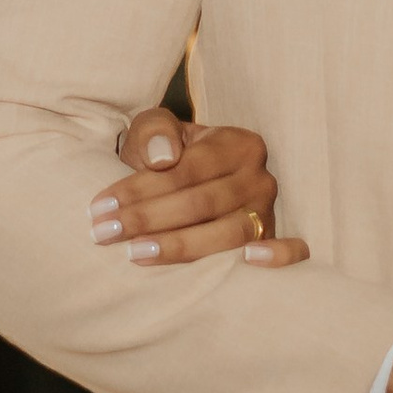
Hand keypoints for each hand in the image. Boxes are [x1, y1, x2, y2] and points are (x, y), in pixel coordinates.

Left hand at [89, 102, 309, 266]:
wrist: (183, 176)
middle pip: (202, 204)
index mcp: (237, 144)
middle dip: (147, 220)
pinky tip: (248, 263)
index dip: (139, 190)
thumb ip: (154, 131)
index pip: (184, 171)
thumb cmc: (165, 155)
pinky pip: (292, 251)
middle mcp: (260, 178)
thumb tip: (162, 160)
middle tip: (104, 234)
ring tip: (135, 253)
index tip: (100, 207)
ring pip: (230, 233)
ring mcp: (270, 212)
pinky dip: (279, 258)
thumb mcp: (154, 129)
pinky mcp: (274, 240)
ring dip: (180, 247)